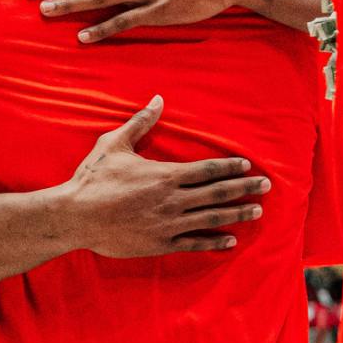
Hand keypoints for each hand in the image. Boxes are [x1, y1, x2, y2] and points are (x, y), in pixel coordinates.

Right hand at [57, 95, 268, 257]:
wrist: (75, 217)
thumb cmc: (93, 179)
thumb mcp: (114, 144)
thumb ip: (140, 123)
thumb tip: (158, 99)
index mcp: (165, 174)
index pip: (208, 169)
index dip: (231, 167)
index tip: (249, 166)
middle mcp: (173, 200)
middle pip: (217, 193)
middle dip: (244, 189)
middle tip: (267, 187)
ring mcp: (169, 224)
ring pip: (212, 219)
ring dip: (237, 214)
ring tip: (257, 211)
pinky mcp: (160, 244)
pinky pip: (194, 244)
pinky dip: (214, 242)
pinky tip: (231, 241)